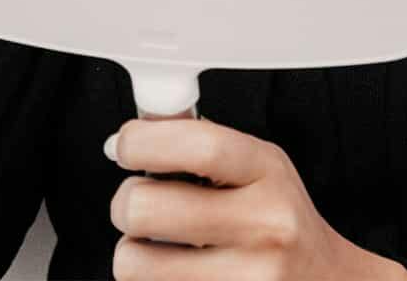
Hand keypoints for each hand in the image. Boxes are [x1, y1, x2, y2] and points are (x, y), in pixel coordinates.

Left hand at [104, 116, 406, 280]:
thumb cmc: (282, 221)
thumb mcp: (256, 167)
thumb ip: (199, 145)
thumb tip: (127, 140)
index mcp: (267, 174)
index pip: (198, 146)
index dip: (142, 142)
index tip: (124, 147)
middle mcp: (266, 228)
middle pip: (147, 208)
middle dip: (124, 204)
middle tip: (134, 206)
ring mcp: (252, 280)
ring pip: (136, 264)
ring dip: (132, 254)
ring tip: (155, 247)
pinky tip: (178, 272)